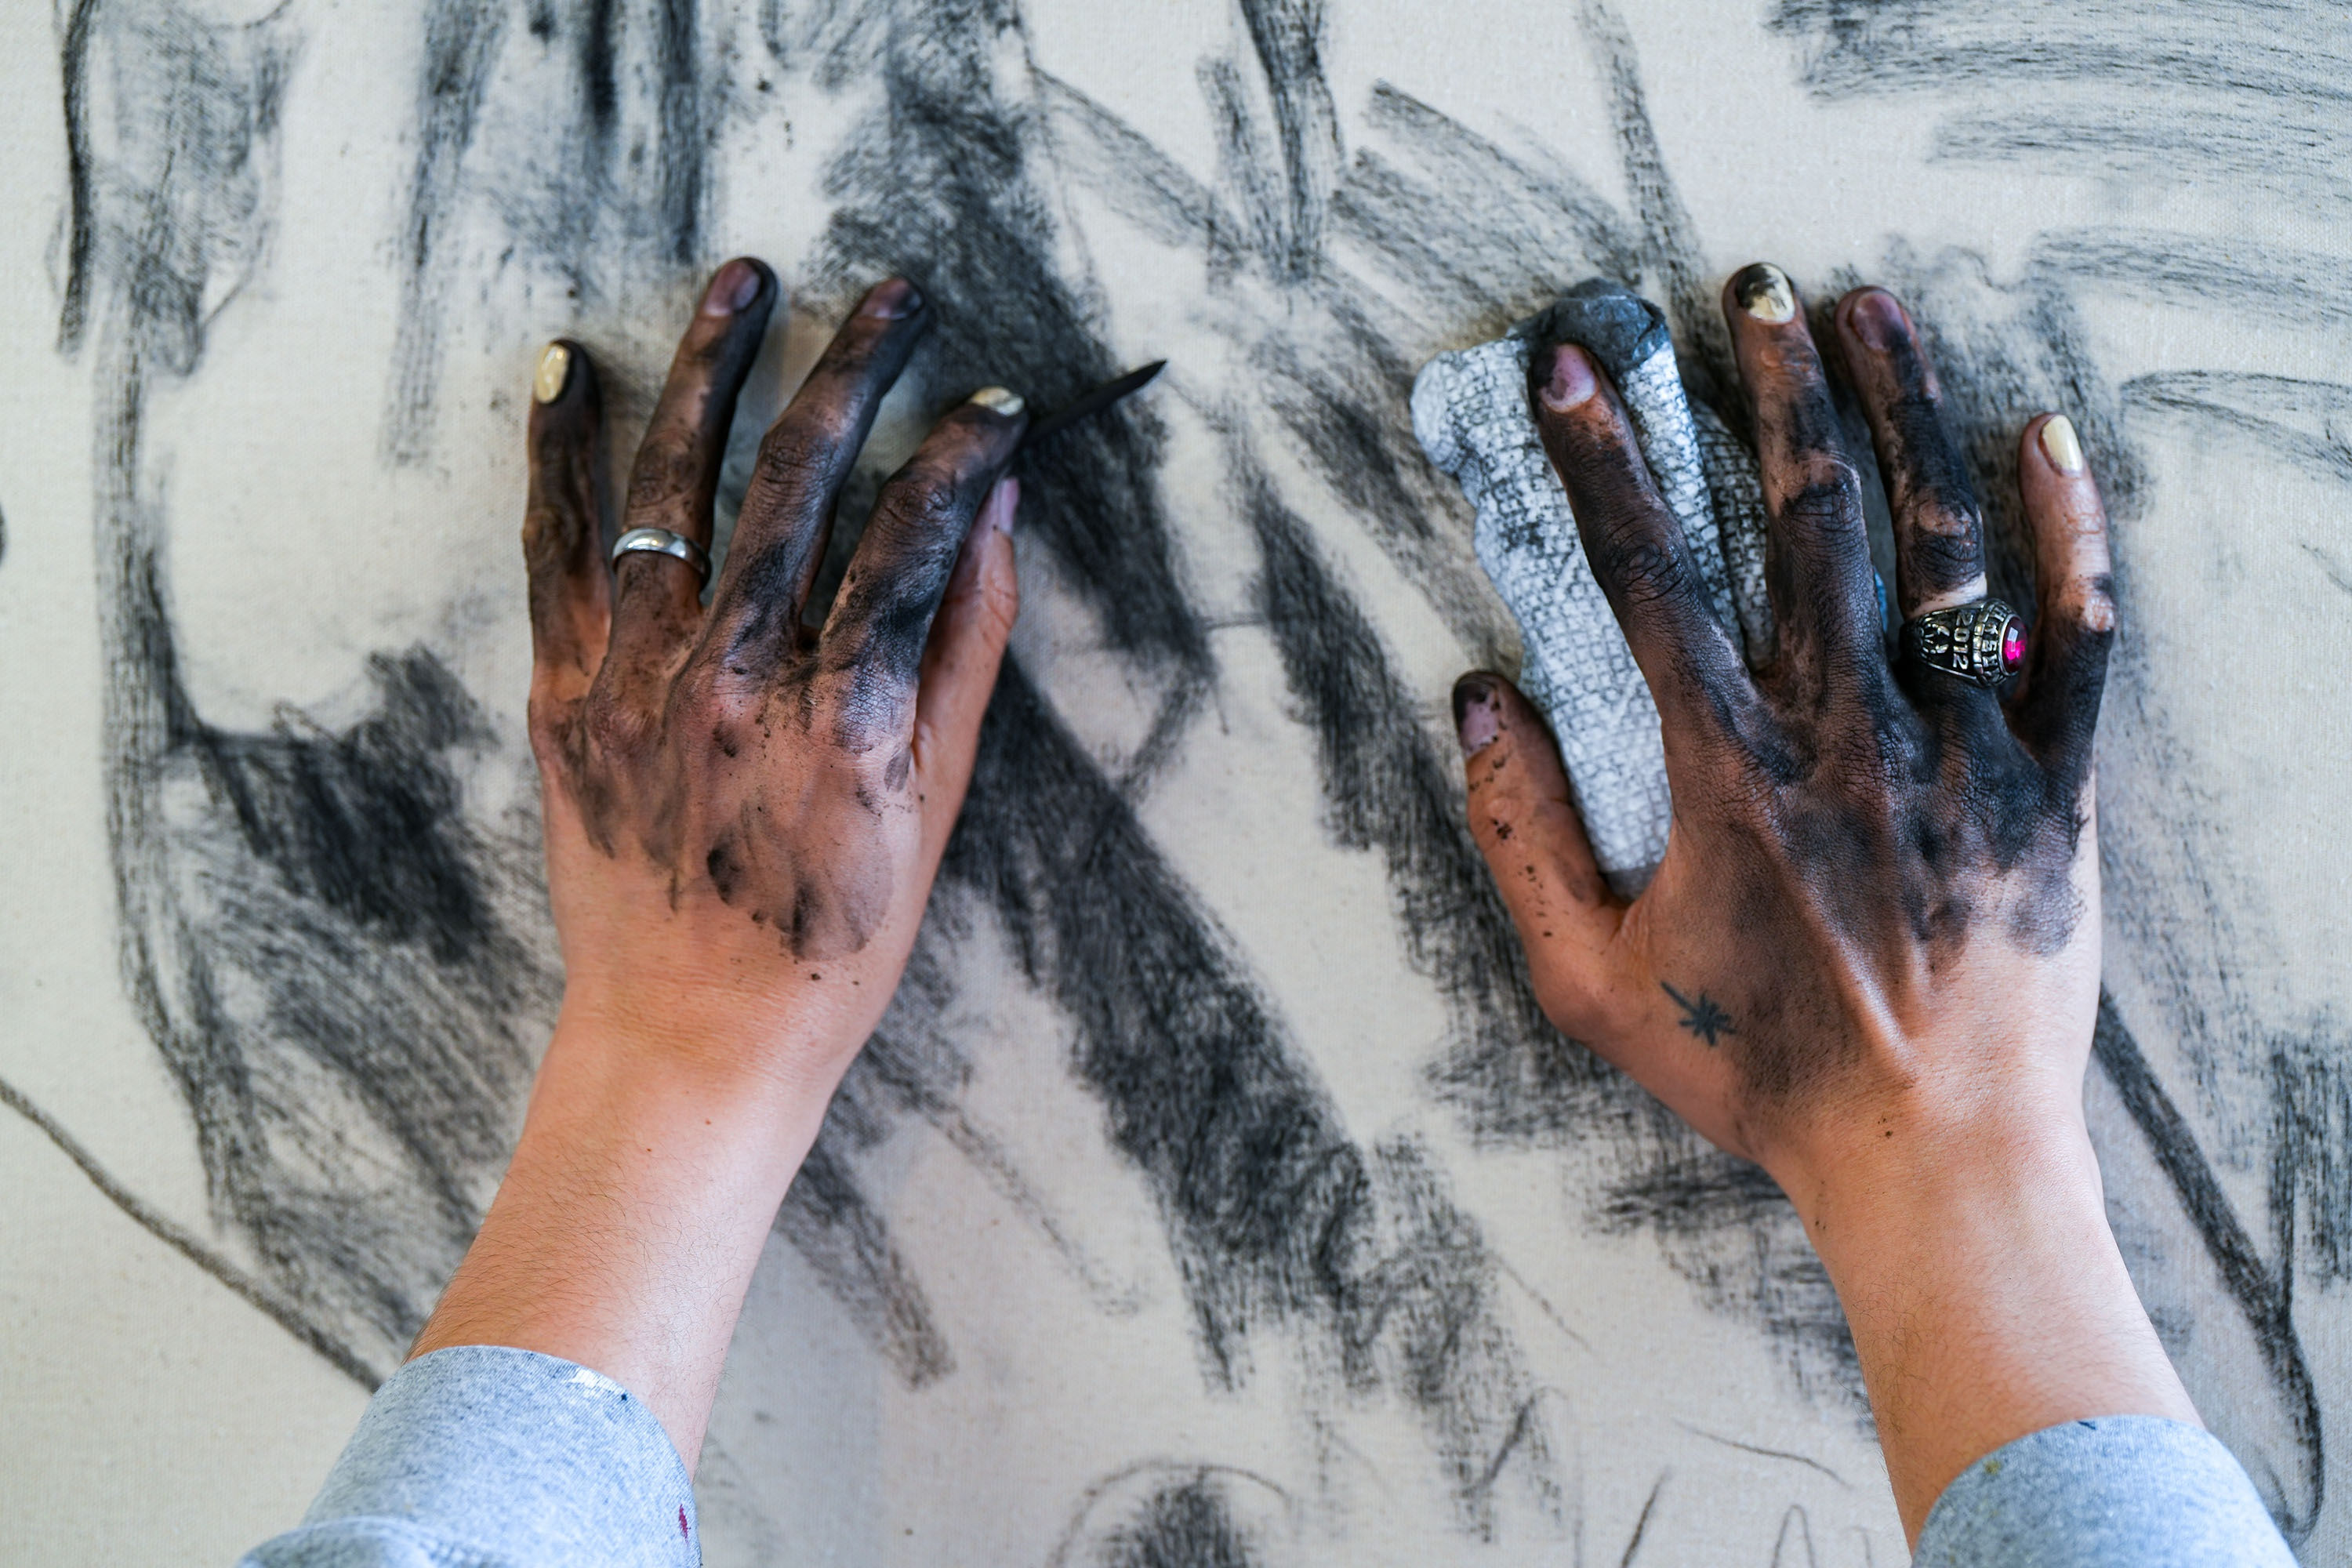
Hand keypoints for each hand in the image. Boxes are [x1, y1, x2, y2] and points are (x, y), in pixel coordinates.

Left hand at [413, 260, 1024, 1464]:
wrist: (686, 1041)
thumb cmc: (830, 946)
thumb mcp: (930, 810)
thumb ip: (961, 658)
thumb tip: (990, 522)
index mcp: (844, 715)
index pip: (914, 536)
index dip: (961, 454)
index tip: (994, 403)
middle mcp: (737, 678)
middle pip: (802, 481)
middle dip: (856, 368)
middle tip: (893, 293)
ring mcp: (640, 680)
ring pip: (678, 487)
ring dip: (715, 369)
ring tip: (744, 279)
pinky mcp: (565, 694)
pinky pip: (557, 550)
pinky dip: (559, 454)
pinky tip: (569, 368)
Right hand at [1454, 265, 2191, 1535]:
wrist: (1934, 1154)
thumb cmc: (1760, 1072)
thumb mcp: (1591, 982)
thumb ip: (1521, 837)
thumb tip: (1478, 705)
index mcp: (1733, 769)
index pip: (1650, 575)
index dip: (1601, 460)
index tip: (1574, 371)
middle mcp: (1851, 732)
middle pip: (1809, 515)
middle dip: (1771, 389)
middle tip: (1750, 298)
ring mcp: (1965, 750)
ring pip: (1939, 542)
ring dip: (1899, 409)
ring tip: (1870, 313)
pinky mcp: (2052, 785)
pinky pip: (2074, 633)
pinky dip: (2064, 528)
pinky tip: (2041, 436)